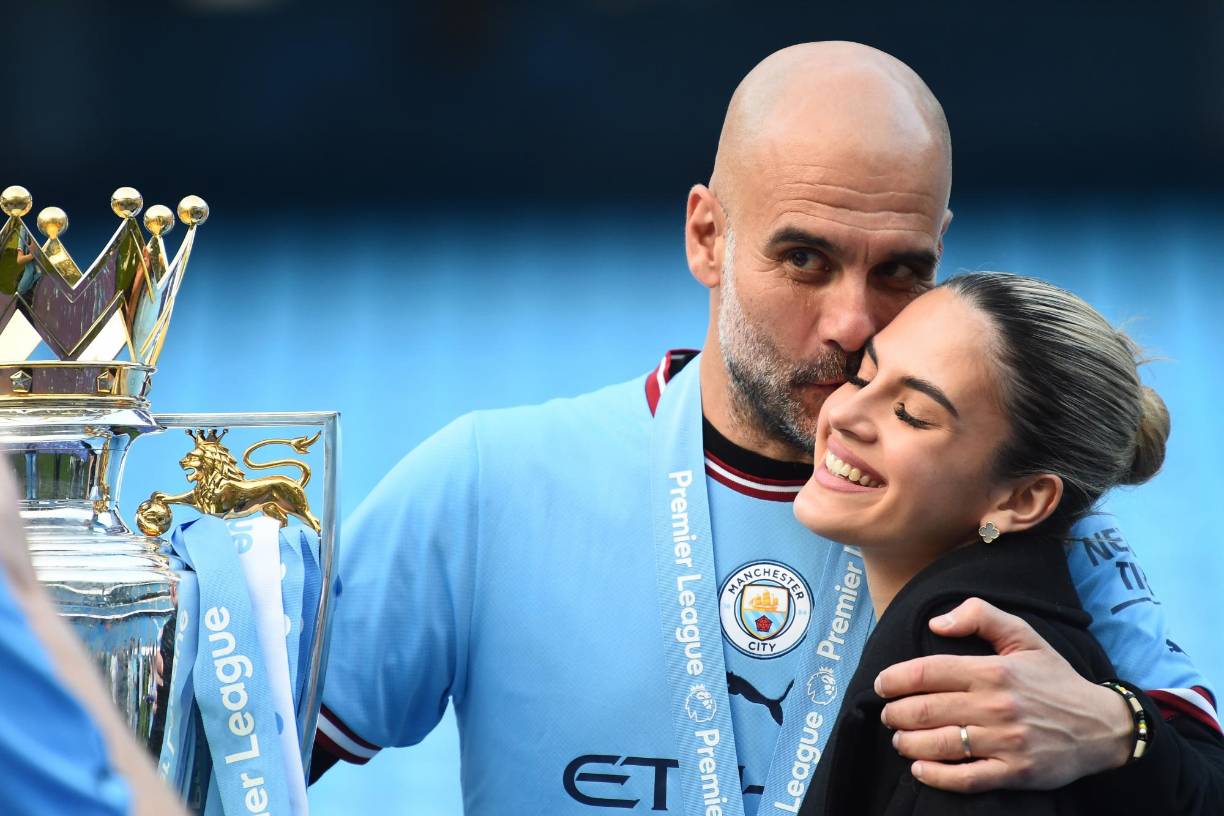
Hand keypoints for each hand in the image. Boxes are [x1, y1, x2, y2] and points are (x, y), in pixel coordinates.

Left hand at [874, 597, 1132, 792]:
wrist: (1102, 726)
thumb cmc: (1055, 679)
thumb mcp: (1024, 635)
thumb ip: (980, 616)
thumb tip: (937, 621)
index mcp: (993, 671)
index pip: (928, 672)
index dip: (895, 679)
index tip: (881, 684)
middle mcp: (996, 706)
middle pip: (925, 710)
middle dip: (895, 713)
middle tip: (888, 714)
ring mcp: (1005, 742)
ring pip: (939, 744)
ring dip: (907, 743)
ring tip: (899, 739)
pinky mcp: (1015, 772)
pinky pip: (965, 778)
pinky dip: (935, 775)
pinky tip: (919, 769)